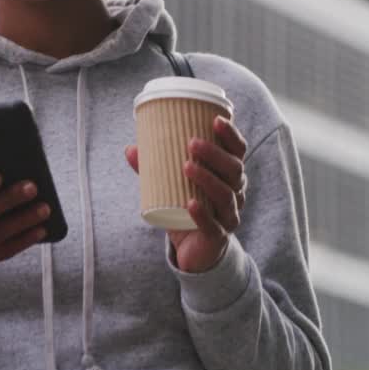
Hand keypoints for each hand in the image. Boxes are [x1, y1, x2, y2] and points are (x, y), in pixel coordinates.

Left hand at [125, 116, 247, 272]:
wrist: (196, 250)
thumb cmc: (187, 207)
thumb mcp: (172, 186)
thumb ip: (153, 169)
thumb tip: (130, 149)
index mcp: (229, 175)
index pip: (238, 151)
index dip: (231, 135)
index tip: (215, 120)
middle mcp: (236, 192)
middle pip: (234, 169)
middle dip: (215, 154)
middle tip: (192, 143)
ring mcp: (229, 215)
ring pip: (226, 195)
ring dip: (207, 179)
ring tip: (186, 166)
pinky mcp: (219, 236)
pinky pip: (214, 225)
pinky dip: (202, 214)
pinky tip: (190, 204)